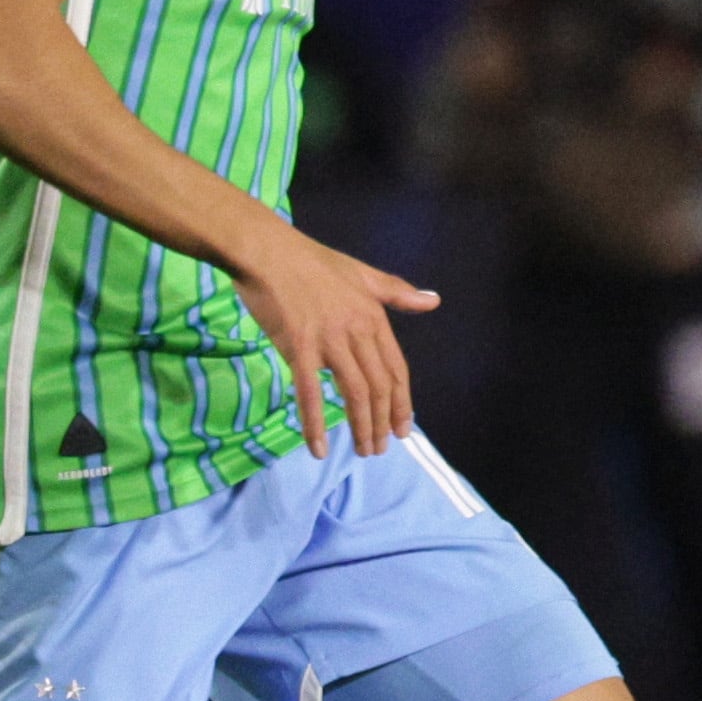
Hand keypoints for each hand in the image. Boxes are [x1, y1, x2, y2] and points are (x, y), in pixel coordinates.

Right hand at [226, 222, 439, 455]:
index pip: (396, 369)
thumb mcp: (362, 274)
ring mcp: (329, 340)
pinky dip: (315, 423)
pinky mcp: (298, 346)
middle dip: (384, 422)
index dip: (402, 402)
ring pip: (355, 393)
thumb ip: (398, 292)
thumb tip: (434, 301)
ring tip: (363, 450)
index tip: (404, 428)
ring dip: (361, 426)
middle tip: (381, 448)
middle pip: (379, 387)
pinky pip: (309, 392)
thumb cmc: (311, 261)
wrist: (267, 250)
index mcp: (374, 318)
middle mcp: (357, 331)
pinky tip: (318, 446)